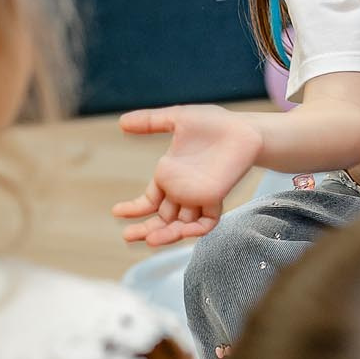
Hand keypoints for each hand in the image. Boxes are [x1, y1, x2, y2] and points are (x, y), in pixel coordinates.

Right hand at [113, 105, 263, 246]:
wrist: (243, 128)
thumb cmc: (214, 123)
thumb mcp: (178, 119)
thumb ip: (151, 122)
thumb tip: (121, 122)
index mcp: (169, 176)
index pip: (149, 201)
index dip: (134, 209)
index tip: (117, 211)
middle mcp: (182, 191)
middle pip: (161, 219)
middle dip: (144, 229)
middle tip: (127, 236)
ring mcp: (198, 197)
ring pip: (180, 224)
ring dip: (165, 234)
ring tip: (150, 239)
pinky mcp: (216, 198)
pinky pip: (206, 222)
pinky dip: (194, 230)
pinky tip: (182, 230)